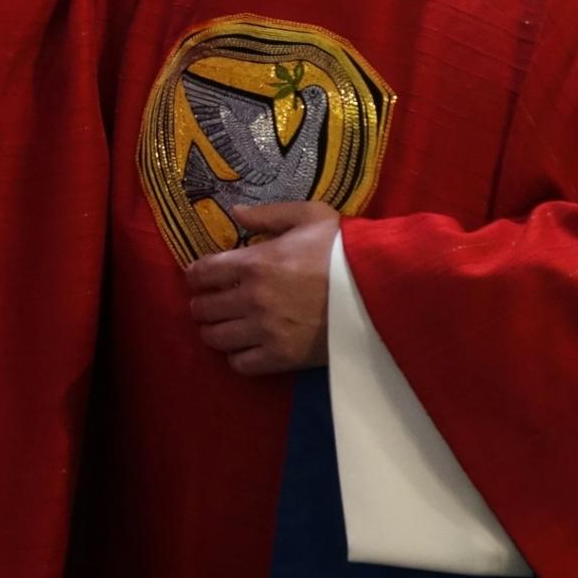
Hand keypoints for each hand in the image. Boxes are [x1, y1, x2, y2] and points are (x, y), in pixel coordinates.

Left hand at [183, 201, 339, 375]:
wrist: (382, 289)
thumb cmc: (346, 250)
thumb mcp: (311, 216)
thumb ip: (269, 214)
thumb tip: (235, 213)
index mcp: (255, 263)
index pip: (202, 273)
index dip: (194, 275)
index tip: (199, 277)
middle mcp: (253, 298)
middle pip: (203, 308)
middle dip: (202, 303)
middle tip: (210, 302)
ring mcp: (266, 331)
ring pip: (216, 338)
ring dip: (214, 330)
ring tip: (224, 325)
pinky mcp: (283, 357)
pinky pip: (241, 364)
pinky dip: (238, 357)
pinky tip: (246, 347)